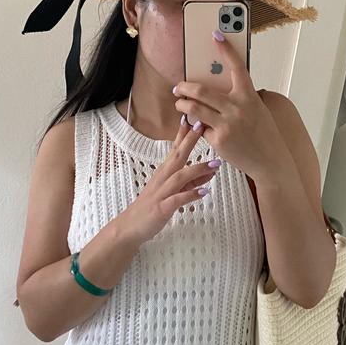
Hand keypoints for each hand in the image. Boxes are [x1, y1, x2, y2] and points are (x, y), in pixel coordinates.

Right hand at [122, 115, 220, 244]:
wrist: (130, 227)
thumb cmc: (152, 206)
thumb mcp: (174, 191)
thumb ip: (192, 181)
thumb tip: (211, 171)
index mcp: (164, 172)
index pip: (175, 148)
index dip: (184, 133)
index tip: (194, 117)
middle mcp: (162, 178)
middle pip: (177, 155)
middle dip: (190, 140)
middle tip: (202, 124)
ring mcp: (162, 192)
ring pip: (180, 177)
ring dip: (197, 169)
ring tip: (214, 164)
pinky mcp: (162, 207)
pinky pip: (177, 199)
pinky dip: (191, 195)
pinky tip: (204, 192)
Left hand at [172, 30, 285, 179]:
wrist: (270, 160)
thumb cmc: (262, 132)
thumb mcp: (256, 109)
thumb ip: (239, 97)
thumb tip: (215, 86)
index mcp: (249, 95)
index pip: (236, 66)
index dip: (225, 49)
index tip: (215, 35)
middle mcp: (238, 108)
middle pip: (201, 90)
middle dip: (184, 87)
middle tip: (178, 87)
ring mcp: (227, 124)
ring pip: (194, 109)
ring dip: (182, 105)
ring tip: (180, 104)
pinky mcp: (218, 140)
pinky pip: (200, 128)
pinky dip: (195, 125)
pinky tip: (195, 125)